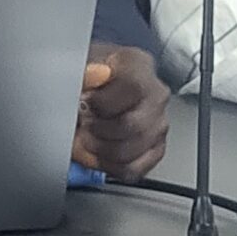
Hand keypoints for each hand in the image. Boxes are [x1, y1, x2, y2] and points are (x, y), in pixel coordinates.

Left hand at [75, 45, 169, 179]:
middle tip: (83, 121)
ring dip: (99, 149)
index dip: (102, 102)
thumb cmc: (85, 77)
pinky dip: (107, 165)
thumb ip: (84, 71)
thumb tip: (93, 74)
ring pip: (130, 152)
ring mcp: (159, 123)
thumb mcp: (78, 66)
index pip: (133, 88)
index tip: (83, 103)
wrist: (88, 89)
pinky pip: (132, 170)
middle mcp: (155, 94)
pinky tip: (97, 151)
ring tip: (87, 135)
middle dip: (97, 129)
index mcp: (138, 65)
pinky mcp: (155, 149)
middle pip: (131, 125)